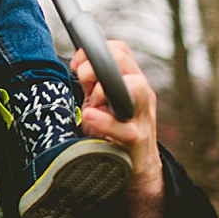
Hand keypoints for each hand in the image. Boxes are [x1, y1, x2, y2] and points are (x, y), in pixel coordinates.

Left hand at [72, 40, 164, 217]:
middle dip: (98, 64)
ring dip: (106, 89)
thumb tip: (77, 59)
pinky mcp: (136, 139)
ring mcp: (142, 116)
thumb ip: (90, 81)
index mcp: (131, 82)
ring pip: (137, 87)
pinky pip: (124, 128)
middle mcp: (140, 95)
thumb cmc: (113, 131)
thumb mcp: (99, 102)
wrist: (134, 167)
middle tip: (81, 78)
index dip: (96, 51)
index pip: (120, 51)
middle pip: (125, 62)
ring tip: (91, 100)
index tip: (76, 63)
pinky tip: (89, 116)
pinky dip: (105, 121)